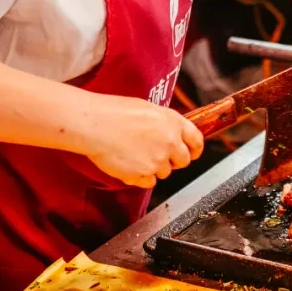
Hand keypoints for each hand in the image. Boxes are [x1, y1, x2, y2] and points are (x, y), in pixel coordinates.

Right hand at [77, 94, 203, 188]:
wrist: (95, 124)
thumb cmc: (114, 112)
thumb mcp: (148, 108)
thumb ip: (164, 123)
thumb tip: (170, 133)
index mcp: (173, 122)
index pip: (196, 140)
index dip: (195, 149)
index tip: (193, 153)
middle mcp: (170, 142)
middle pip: (183, 161)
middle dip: (173, 160)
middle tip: (158, 155)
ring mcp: (158, 160)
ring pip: (164, 172)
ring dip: (154, 167)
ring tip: (135, 154)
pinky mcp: (144, 174)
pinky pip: (149, 182)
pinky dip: (141, 177)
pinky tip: (129, 164)